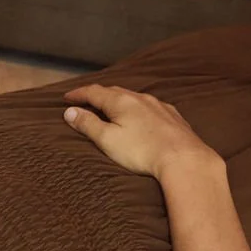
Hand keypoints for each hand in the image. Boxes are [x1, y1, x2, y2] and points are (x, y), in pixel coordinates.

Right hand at [62, 83, 219, 178]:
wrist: (184, 158)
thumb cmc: (142, 151)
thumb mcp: (108, 139)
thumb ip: (88, 124)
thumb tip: (70, 112)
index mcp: (121, 101)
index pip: (94, 92)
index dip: (78, 94)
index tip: (66, 98)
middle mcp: (140, 98)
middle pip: (114, 91)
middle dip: (97, 95)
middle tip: (85, 100)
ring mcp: (159, 106)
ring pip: (134, 97)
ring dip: (119, 100)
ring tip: (110, 106)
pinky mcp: (173, 116)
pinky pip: (150, 106)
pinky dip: (138, 108)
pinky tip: (140, 115)